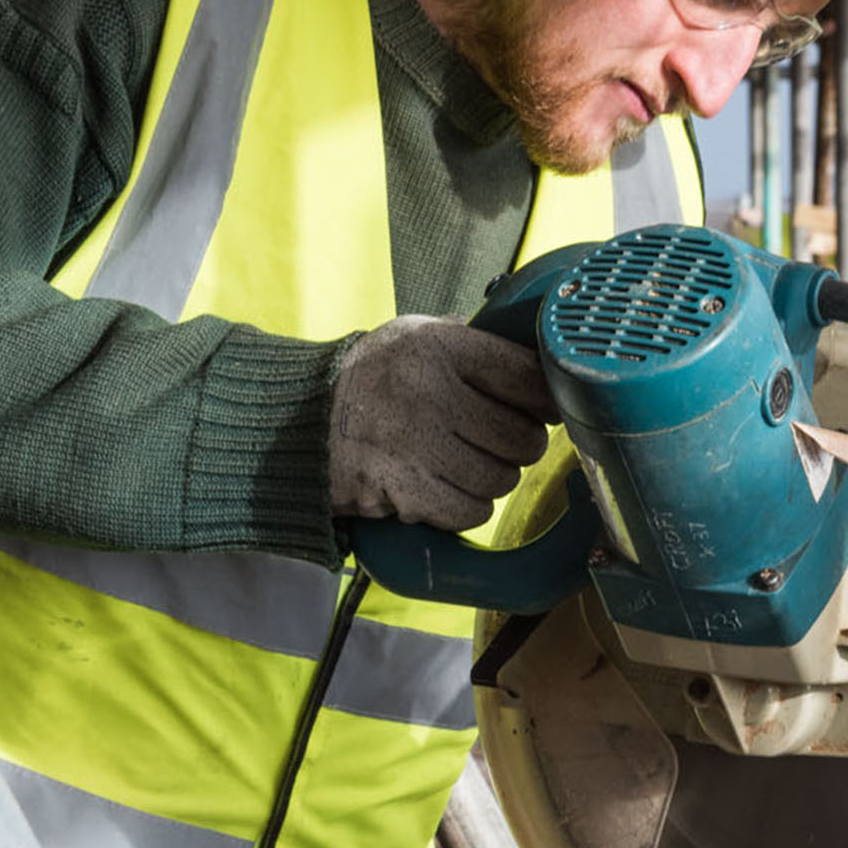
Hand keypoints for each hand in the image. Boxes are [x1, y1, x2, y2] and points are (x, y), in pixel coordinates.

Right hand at [330, 316, 553, 532]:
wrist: (300, 420)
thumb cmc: (373, 377)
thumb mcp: (417, 336)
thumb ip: (474, 343)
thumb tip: (540, 363)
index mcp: (439, 348)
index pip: (525, 376)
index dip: (546, 398)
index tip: (547, 407)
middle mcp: (430, 395)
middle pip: (520, 437)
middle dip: (521, 444)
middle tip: (506, 439)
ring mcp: (416, 447)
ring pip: (500, 479)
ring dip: (493, 476)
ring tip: (469, 461)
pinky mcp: (404, 492)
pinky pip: (470, 511)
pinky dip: (468, 505)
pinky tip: (449, 486)